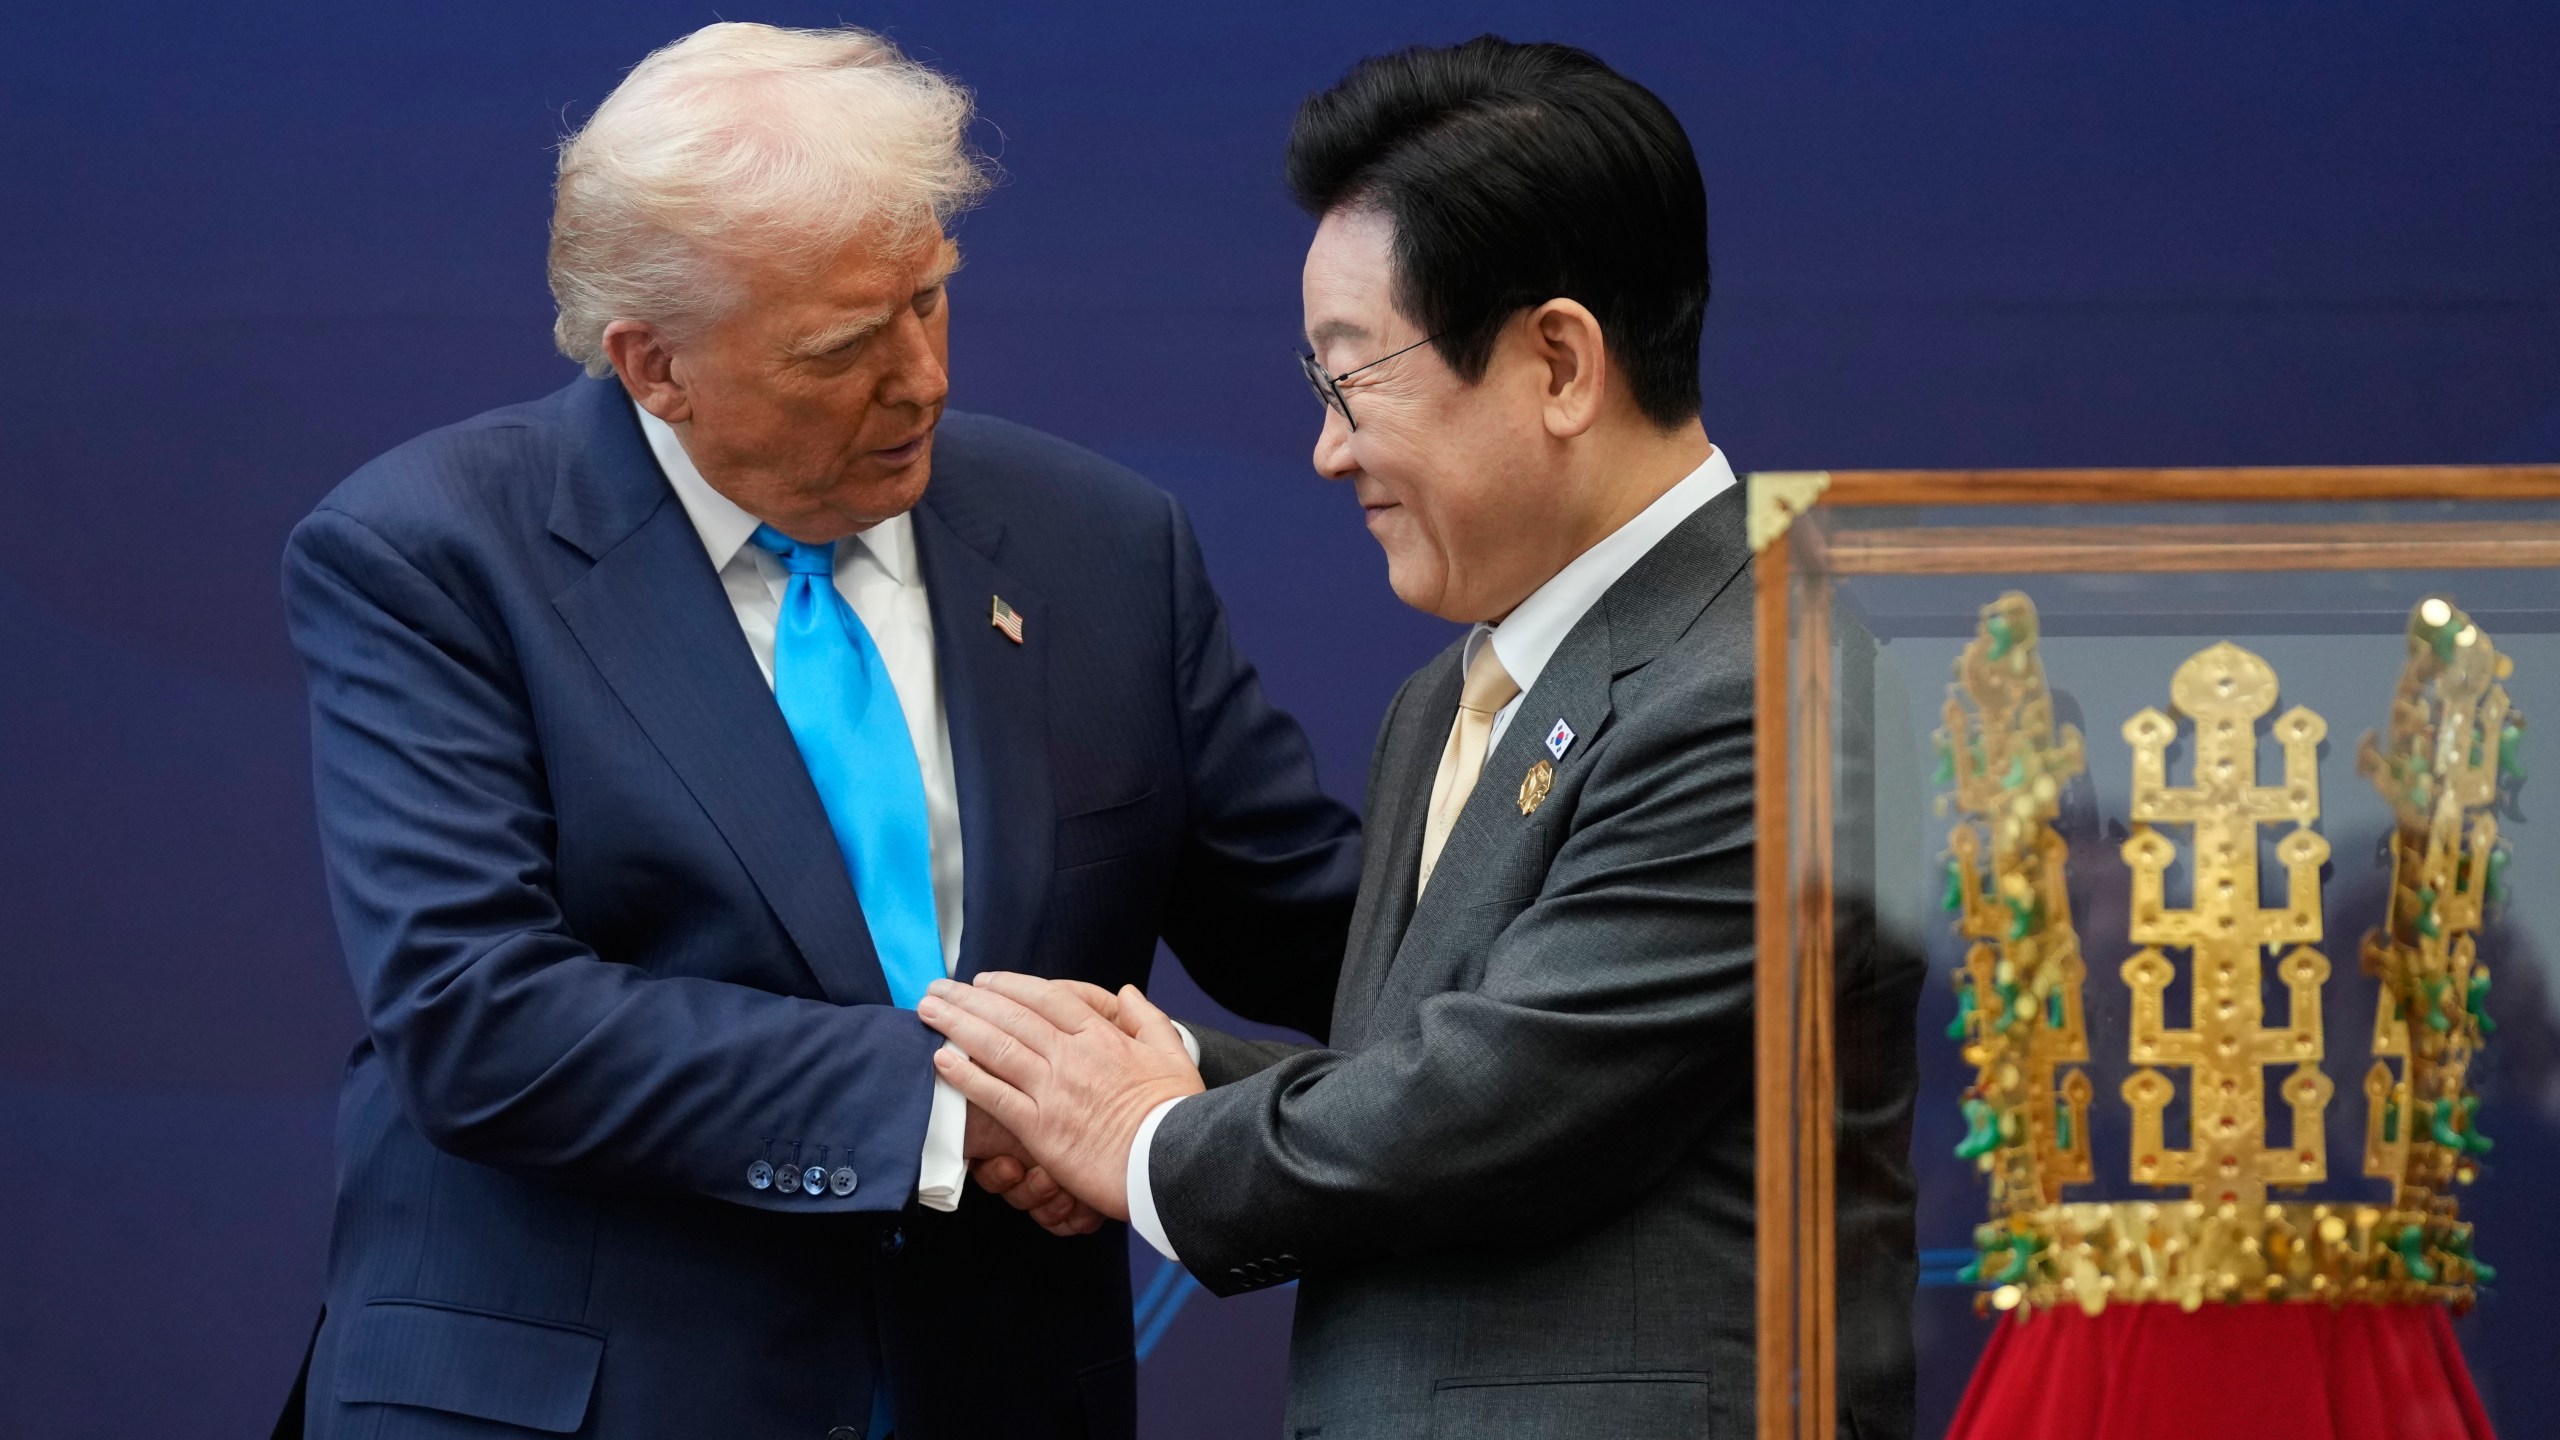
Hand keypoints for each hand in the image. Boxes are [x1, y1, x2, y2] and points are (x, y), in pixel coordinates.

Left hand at [918, 973, 1202, 1219]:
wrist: (1174, 1164)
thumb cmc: (1177, 1115)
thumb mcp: (1173, 1055)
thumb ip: (1147, 1019)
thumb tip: (1128, 992)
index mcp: (1102, 1037)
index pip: (1048, 998)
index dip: (1011, 985)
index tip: (985, 980)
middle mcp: (1072, 1056)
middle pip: (1012, 1016)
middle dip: (970, 998)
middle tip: (938, 987)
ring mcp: (1054, 1091)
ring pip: (997, 1047)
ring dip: (957, 1025)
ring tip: (929, 1011)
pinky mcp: (1041, 1128)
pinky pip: (996, 1096)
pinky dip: (966, 1076)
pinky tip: (942, 1061)